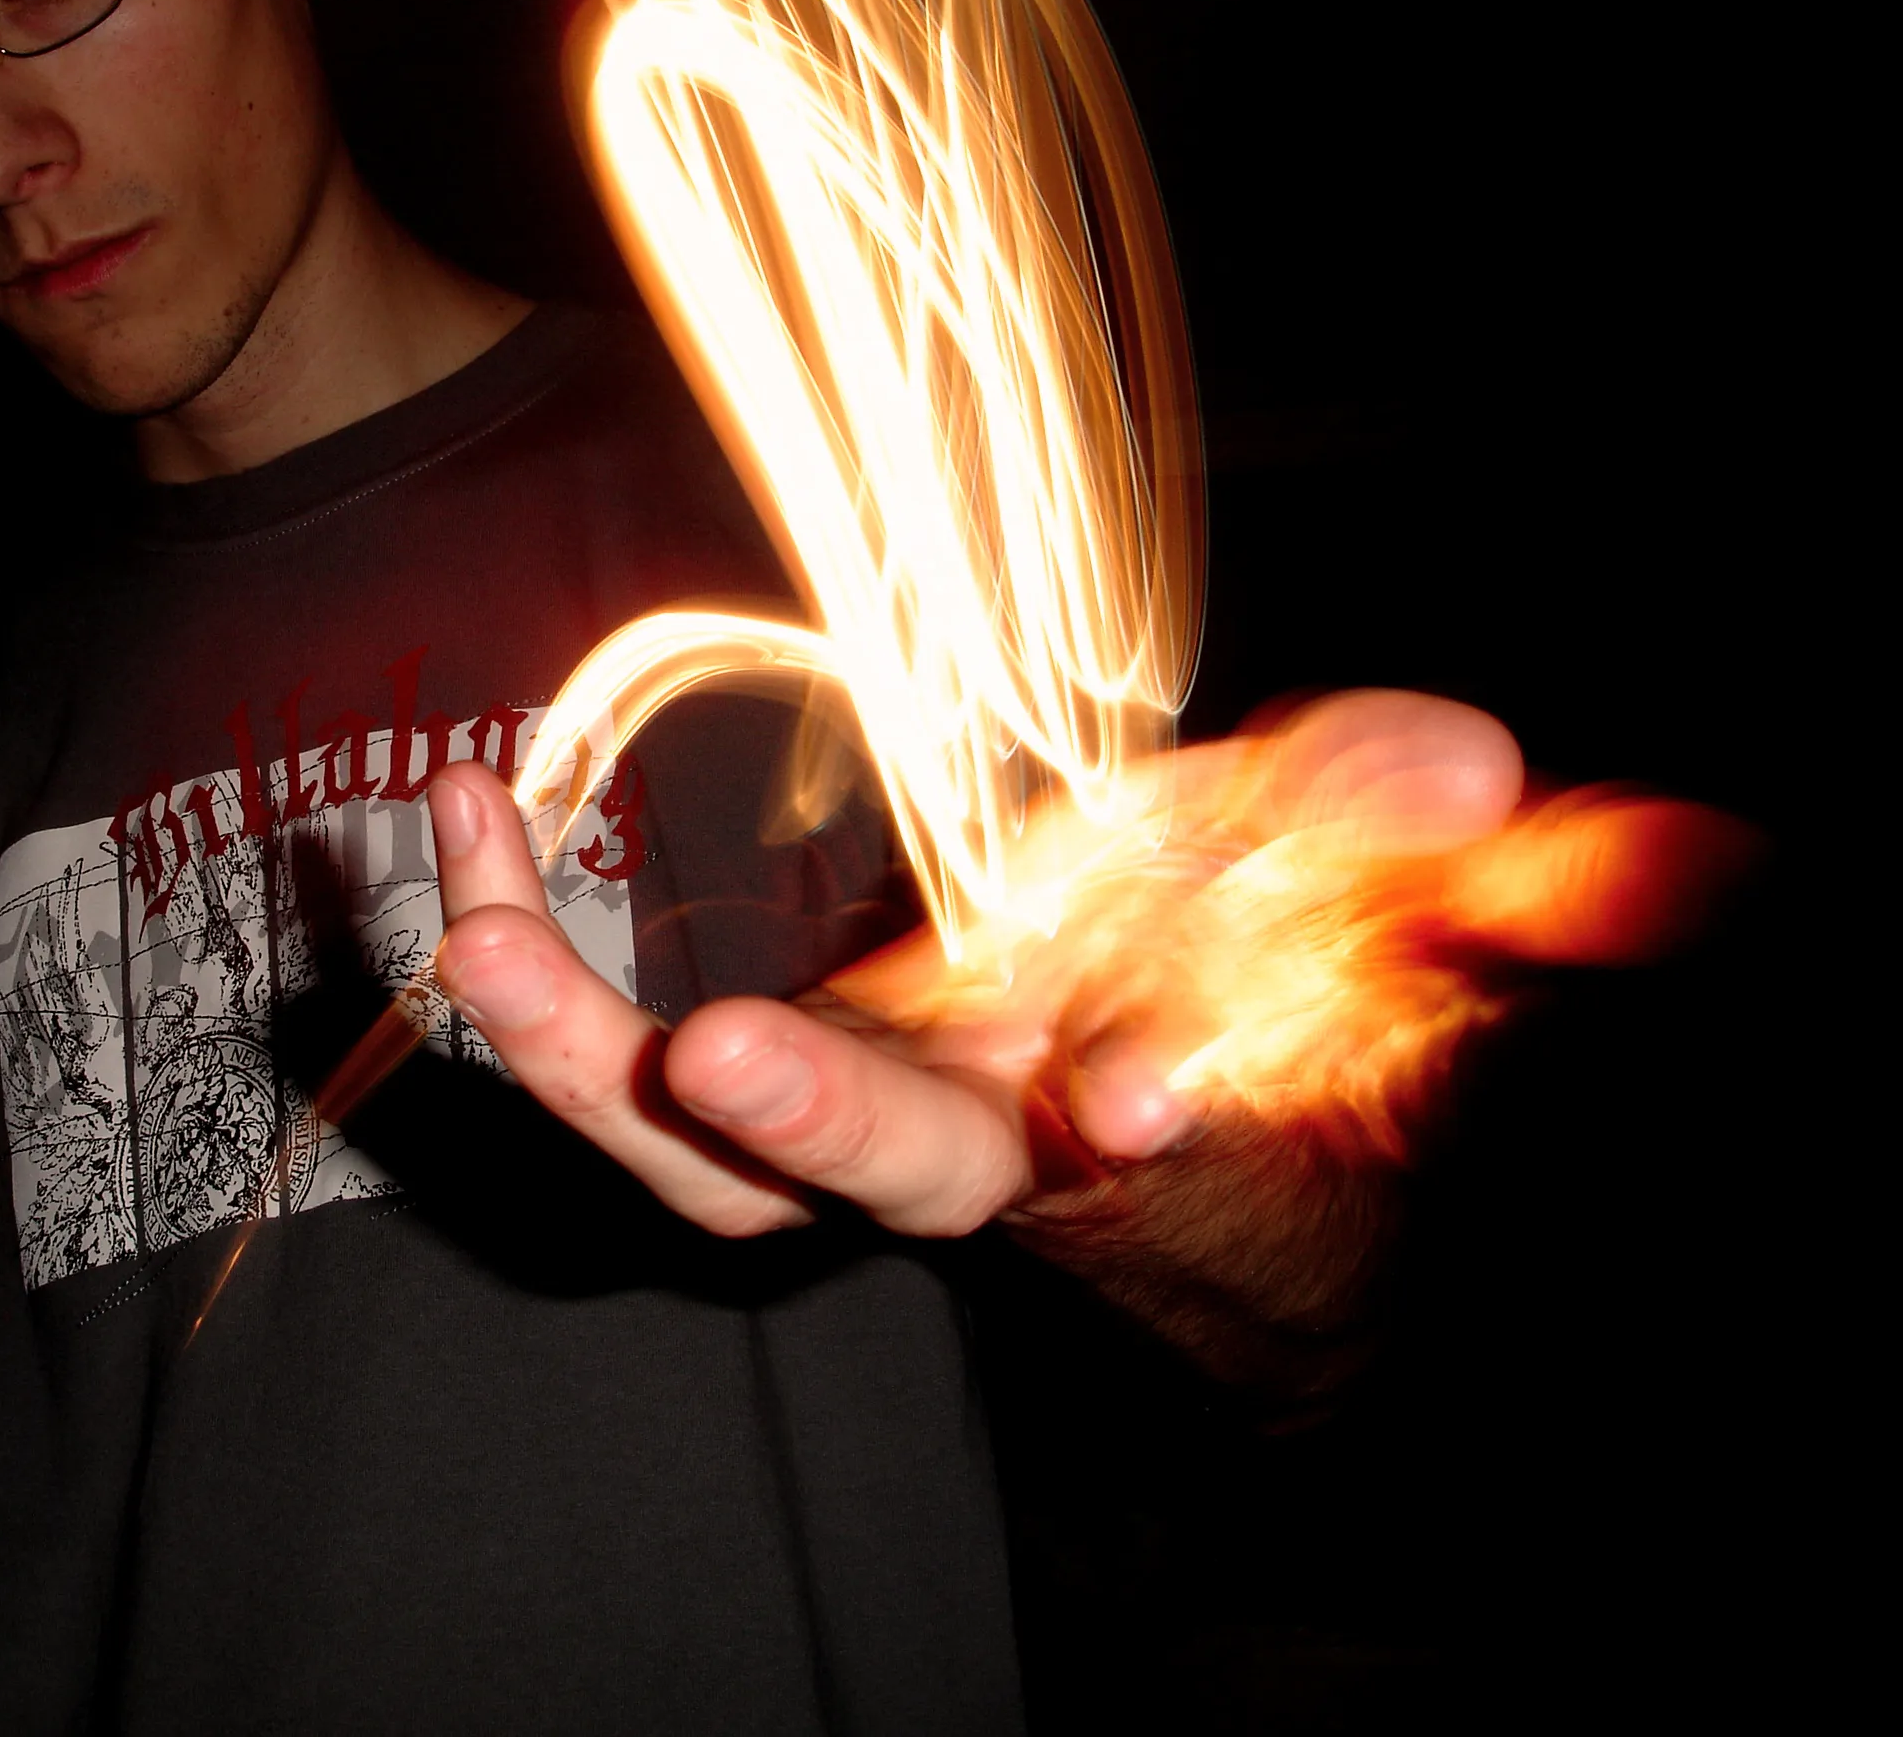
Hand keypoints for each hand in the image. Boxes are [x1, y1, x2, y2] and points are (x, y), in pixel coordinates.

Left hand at [424, 691, 1745, 1379]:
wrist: (1192, 1110)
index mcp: (1153, 1126)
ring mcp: (854, 1118)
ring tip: (474, 887)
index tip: (1145, 1100)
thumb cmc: (1297, 1006)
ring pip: (694, 1161)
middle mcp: (987, 1149)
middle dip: (814, 1124)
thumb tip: (1481, 771)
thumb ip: (1460, 846)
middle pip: (888, 1183)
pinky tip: (473, 813)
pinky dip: (531, 958)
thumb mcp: (1395, 904)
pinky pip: (614, 1051)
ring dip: (573, 1042)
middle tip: (709, 1051)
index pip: (1161, 1144)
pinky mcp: (760, 1070)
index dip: (1149, 1106)